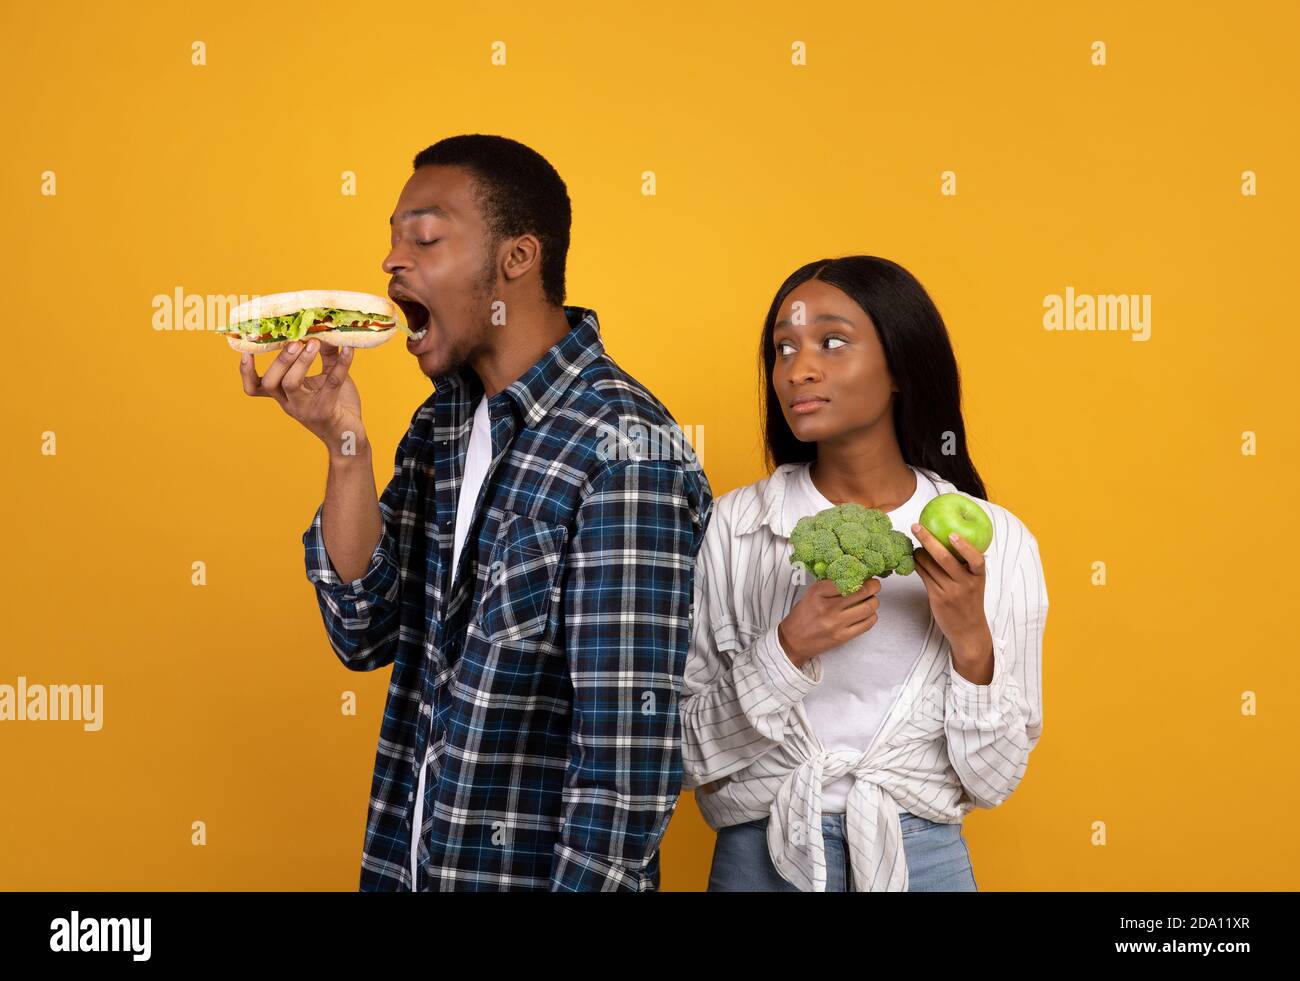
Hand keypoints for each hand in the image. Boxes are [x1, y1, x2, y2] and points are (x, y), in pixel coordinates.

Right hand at [239, 339, 366, 452]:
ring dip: (300, 361)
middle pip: (270, 382)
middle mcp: (290, 403)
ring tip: (314, 343)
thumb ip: (325, 355)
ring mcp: (306, 409)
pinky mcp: (325, 411)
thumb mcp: (327, 377)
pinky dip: (342, 363)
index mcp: (284, 395)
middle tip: (295, 341)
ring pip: (290, 383)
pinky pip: (331, 384)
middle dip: (280, 359)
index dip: (246, 371)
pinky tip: (349, 349)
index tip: (245, 351)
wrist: (351, 438)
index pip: (255, 387)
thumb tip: (325, 327)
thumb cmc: (337, 405)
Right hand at [777, 577, 880, 668]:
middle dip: (873, 586)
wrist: (793, 641)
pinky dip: (871, 616)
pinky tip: (867, 614)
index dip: (860, 575)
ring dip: (874, 601)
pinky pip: (867, 624)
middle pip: (862, 591)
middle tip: (873, 584)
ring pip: (869, 607)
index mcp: (818, 593)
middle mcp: (828, 607)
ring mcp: (836, 623)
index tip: (864, 574)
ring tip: (871, 599)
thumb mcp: (811, 594)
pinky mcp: (843, 637)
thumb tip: (852, 575)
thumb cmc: (802, 617)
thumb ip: (830, 585)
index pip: (847, 578)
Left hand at [909, 522, 988, 650]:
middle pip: (944, 558)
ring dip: (919, 552)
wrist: (968, 630)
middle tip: (916, 527)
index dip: (965, 546)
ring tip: (914, 544)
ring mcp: (950, 592)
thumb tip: (948, 539)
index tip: (952, 534)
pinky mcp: (937, 598)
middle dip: (928, 540)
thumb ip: (966, 566)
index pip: (977, 559)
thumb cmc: (971, 602)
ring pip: (929, 566)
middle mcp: (965, 584)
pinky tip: (914, 559)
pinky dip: (918, 565)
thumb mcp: (975, 583)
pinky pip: (924, 576)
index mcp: (978, 577)